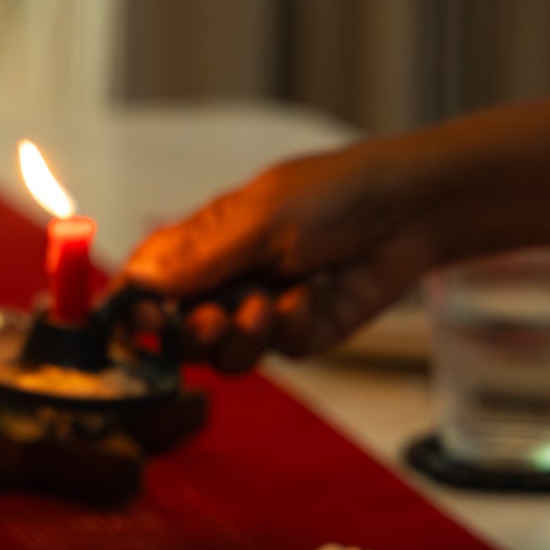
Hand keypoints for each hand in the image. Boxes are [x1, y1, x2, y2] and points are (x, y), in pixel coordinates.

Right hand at [120, 142, 440, 371]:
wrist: (411, 210)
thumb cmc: (334, 194)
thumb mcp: (260, 216)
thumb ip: (200, 256)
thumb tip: (139, 282)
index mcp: (205, 243)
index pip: (149, 284)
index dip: (140, 308)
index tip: (147, 319)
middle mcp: (229, 279)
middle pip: (183, 334)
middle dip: (195, 333)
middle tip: (217, 318)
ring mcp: (265, 310)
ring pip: (228, 355)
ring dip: (244, 335)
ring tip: (270, 305)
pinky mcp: (305, 334)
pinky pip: (280, 352)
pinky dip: (293, 327)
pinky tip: (314, 295)